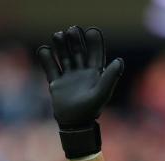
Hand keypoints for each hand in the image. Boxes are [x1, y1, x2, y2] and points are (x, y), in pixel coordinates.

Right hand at [37, 26, 123, 157]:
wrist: (74, 125)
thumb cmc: (91, 110)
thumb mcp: (102, 92)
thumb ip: (110, 77)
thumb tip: (120, 60)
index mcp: (95, 72)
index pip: (95, 52)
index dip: (94, 40)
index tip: (91, 31)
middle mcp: (82, 72)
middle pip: (78, 50)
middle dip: (75, 38)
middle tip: (72, 30)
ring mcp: (68, 76)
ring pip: (64, 55)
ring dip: (61, 45)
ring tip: (58, 35)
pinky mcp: (56, 83)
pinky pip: (50, 67)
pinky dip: (46, 58)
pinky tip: (45, 50)